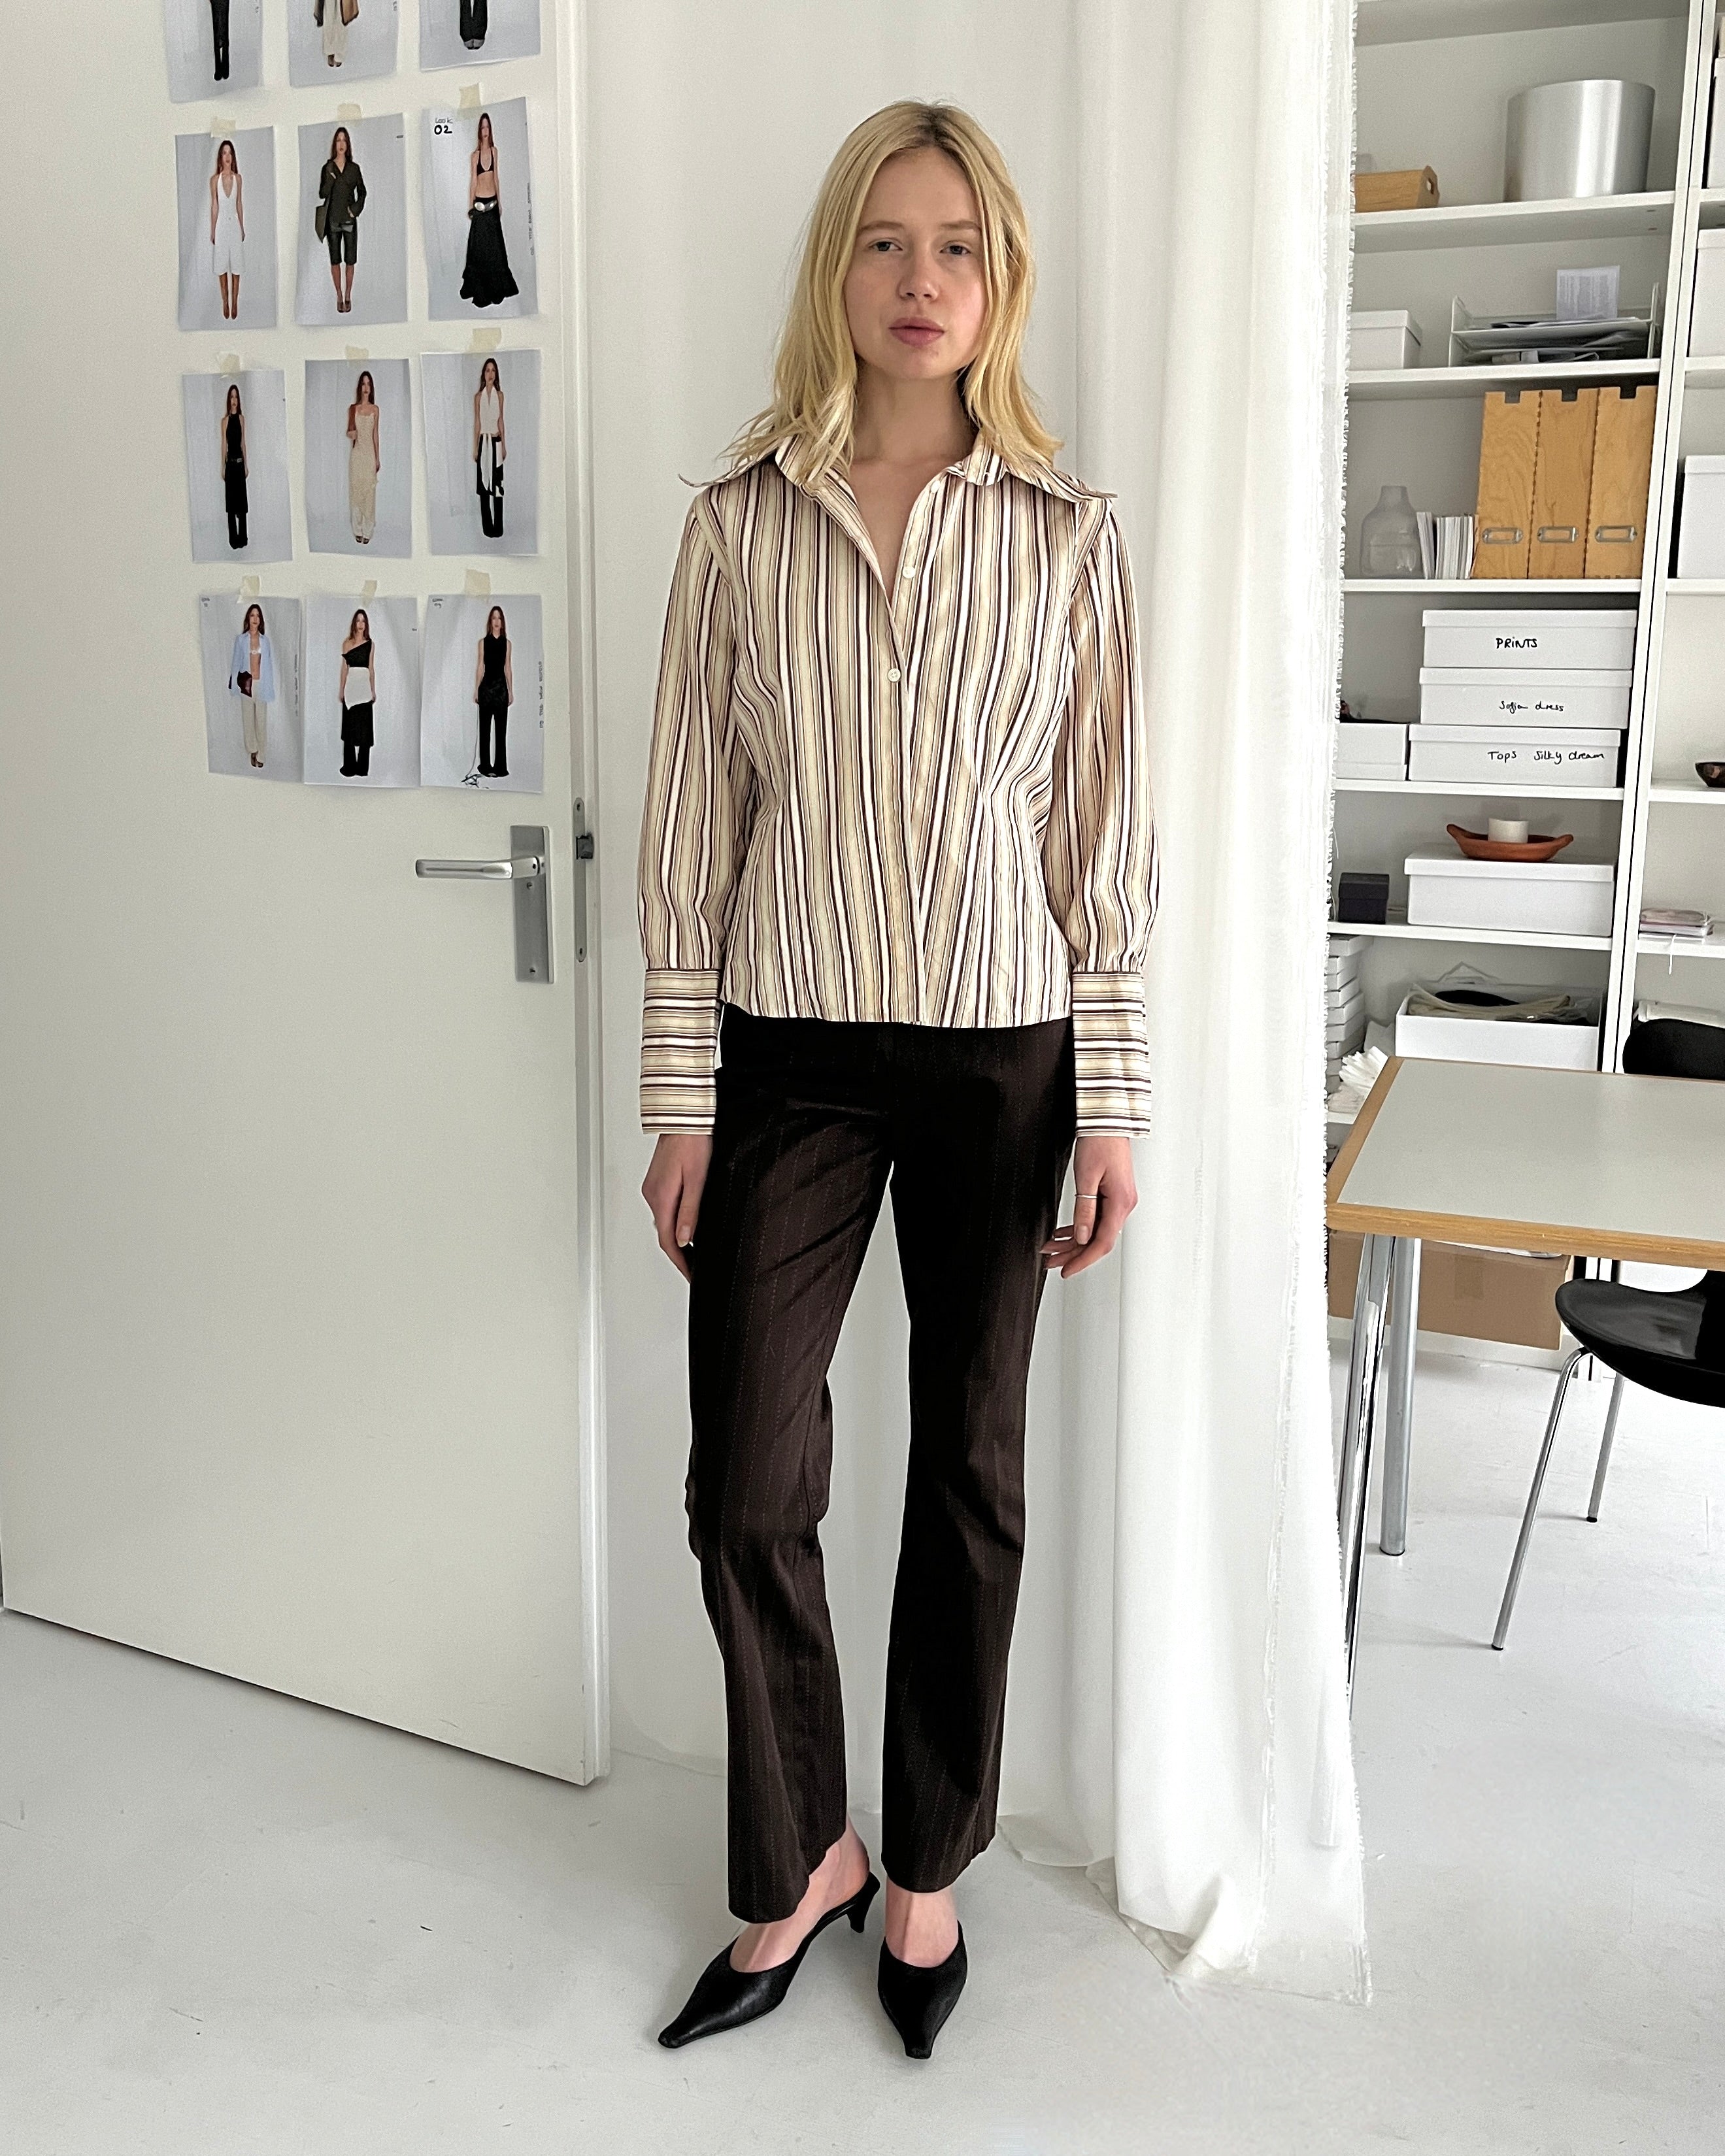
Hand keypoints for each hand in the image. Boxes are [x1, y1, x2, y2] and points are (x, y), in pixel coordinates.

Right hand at [643, 1131, 712, 1282]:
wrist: (684, 1117)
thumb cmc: (693, 1142)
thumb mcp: (698, 1180)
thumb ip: (690, 1212)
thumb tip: (686, 1241)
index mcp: (661, 1197)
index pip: (669, 1241)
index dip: (680, 1262)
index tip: (690, 1275)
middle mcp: (652, 1194)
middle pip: (664, 1234)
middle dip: (679, 1254)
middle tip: (694, 1268)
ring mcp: (652, 1187)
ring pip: (664, 1221)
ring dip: (676, 1238)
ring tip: (693, 1252)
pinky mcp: (657, 1181)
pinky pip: (664, 1208)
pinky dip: (673, 1222)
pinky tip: (685, 1224)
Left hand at [1041, 1133, 1136, 1277]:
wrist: (1107, 1120)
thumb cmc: (1098, 1142)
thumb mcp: (1086, 1178)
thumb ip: (1084, 1210)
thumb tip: (1082, 1237)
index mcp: (1120, 1203)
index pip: (1101, 1243)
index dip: (1082, 1260)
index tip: (1066, 1270)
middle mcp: (1123, 1204)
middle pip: (1098, 1240)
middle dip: (1073, 1254)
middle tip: (1051, 1262)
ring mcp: (1119, 1200)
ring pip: (1095, 1230)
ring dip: (1073, 1241)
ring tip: (1051, 1247)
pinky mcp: (1112, 1194)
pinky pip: (1096, 1218)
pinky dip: (1079, 1227)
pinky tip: (1063, 1232)